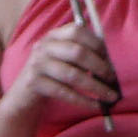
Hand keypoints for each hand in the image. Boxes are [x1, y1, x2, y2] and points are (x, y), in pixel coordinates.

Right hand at [0, 18, 116, 124]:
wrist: (24, 95)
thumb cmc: (53, 75)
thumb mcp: (64, 58)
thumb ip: (82, 54)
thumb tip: (112, 63)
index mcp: (54, 35)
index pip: (78, 31)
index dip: (97, 44)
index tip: (111, 58)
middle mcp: (44, 46)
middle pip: (77, 52)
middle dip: (100, 67)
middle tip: (113, 79)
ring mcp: (38, 64)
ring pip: (72, 75)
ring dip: (96, 87)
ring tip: (111, 96)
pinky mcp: (34, 83)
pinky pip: (64, 92)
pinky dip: (83, 100)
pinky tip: (96, 106)